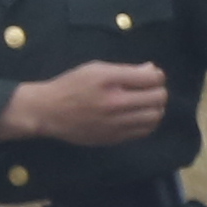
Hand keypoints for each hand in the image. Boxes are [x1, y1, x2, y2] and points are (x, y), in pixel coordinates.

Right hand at [0, 62, 170, 148]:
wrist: (48, 112)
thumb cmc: (71, 86)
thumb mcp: (95, 69)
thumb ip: (126, 70)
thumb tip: (153, 70)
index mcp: (109, 80)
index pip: (152, 78)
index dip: (157, 75)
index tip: (150, 75)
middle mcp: (114, 102)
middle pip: (158, 97)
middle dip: (159, 90)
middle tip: (150, 89)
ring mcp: (115, 123)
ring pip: (155, 116)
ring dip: (156, 108)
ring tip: (145, 103)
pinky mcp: (114, 138)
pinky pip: (144, 131)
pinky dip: (148, 122)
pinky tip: (138, 115)